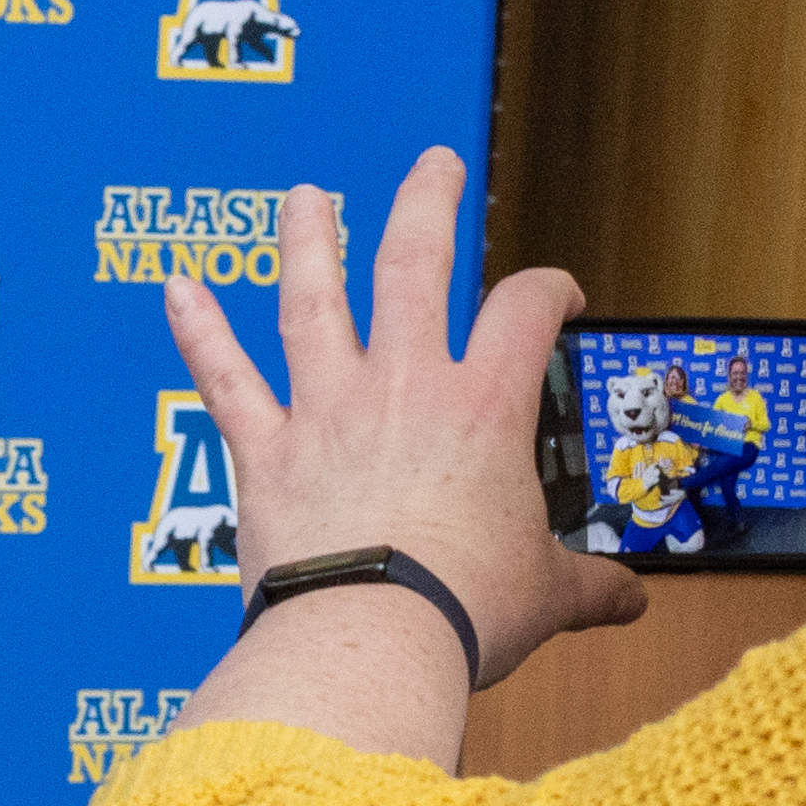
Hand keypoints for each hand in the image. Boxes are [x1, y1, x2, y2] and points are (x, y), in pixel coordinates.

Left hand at [163, 150, 640, 702]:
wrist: (372, 640)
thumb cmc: (459, 613)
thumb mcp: (546, 593)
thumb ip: (589, 585)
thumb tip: (629, 597)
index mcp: (485, 410)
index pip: (527, 314)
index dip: (550, 290)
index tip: (556, 292)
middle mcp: (404, 388)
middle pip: (416, 264)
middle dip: (429, 203)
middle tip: (434, 165)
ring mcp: (328, 412)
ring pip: (314, 300)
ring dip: (307, 241)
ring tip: (304, 198)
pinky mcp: (266, 452)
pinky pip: (224, 378)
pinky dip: (198, 332)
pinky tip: (177, 289)